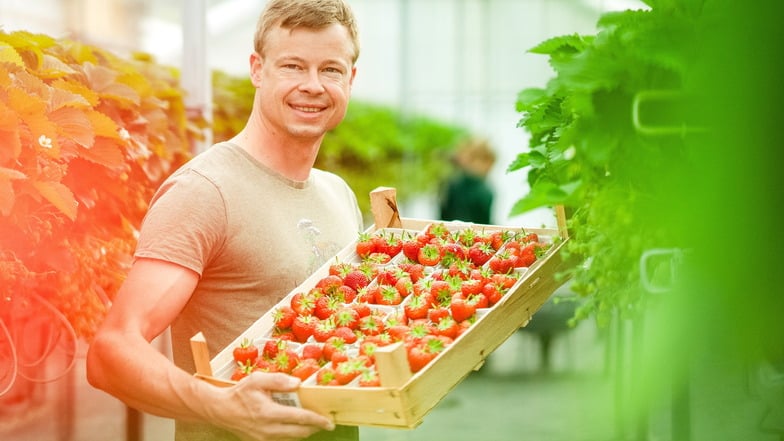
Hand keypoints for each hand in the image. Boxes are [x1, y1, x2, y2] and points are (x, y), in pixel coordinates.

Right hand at [213, 371, 334, 440]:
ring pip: (292, 438)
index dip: (317, 420)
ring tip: (313, 423)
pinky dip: (292, 434)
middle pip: (299, 433)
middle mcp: (268, 429)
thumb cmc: (239, 393)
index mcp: (269, 413)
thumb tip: (298, 383)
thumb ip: (278, 380)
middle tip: (326, 422)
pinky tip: (296, 426)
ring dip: (304, 432)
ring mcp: (264, 438)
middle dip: (315, 428)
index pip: (300, 418)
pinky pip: (282, 439)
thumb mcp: (257, 380)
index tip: (329, 421)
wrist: (220, 410)